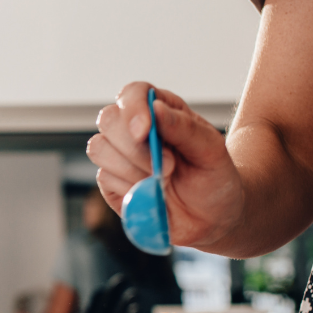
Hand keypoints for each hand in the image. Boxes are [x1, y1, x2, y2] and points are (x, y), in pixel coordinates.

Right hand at [88, 82, 245, 249]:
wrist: (210, 219)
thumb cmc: (213, 179)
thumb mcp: (211, 151)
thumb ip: (185, 128)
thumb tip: (156, 108)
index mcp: (159, 111)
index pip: (133, 93)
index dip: (133, 108)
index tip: (144, 131)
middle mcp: (134, 129)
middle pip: (108, 119)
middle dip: (134, 147)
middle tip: (168, 166)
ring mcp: (119, 155)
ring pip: (99, 148)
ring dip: (132, 169)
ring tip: (162, 181)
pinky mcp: (110, 181)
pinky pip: (104, 177)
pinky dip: (129, 188)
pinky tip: (150, 194)